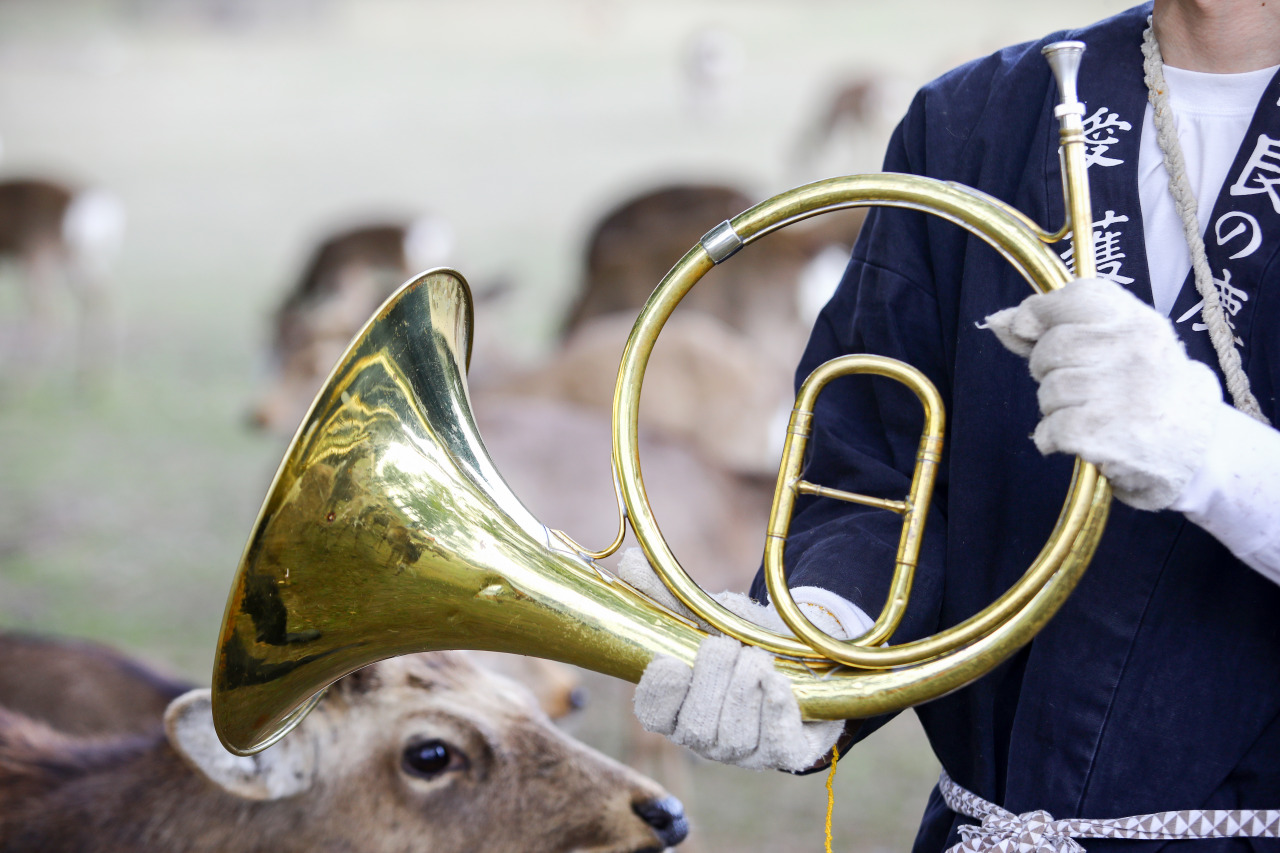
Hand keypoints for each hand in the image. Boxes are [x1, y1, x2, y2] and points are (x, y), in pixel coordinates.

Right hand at [617, 549, 844, 771]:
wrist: (802, 654)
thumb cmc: (742, 639)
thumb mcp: (706, 615)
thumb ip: (666, 594)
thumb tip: (630, 563)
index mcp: (679, 708)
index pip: (654, 716)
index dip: (659, 694)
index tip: (668, 662)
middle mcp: (708, 739)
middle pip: (697, 726)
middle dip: (712, 680)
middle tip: (727, 646)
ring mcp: (747, 751)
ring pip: (734, 736)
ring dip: (745, 687)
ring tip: (756, 657)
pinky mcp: (787, 754)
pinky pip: (777, 743)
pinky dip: (774, 709)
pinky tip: (776, 682)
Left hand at [984, 276, 1222, 509]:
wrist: (1198, 448)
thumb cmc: (1146, 389)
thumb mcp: (1116, 346)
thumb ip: (1054, 328)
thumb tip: (999, 321)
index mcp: (1137, 321)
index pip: (1075, 297)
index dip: (1039, 313)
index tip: (1031, 331)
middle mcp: (1133, 350)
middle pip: (1051, 348)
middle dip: (1047, 369)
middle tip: (1076, 384)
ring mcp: (1121, 392)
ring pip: (1049, 390)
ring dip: (1054, 407)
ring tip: (1088, 411)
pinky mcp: (1105, 432)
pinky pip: (1050, 429)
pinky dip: (1053, 438)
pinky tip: (1079, 437)